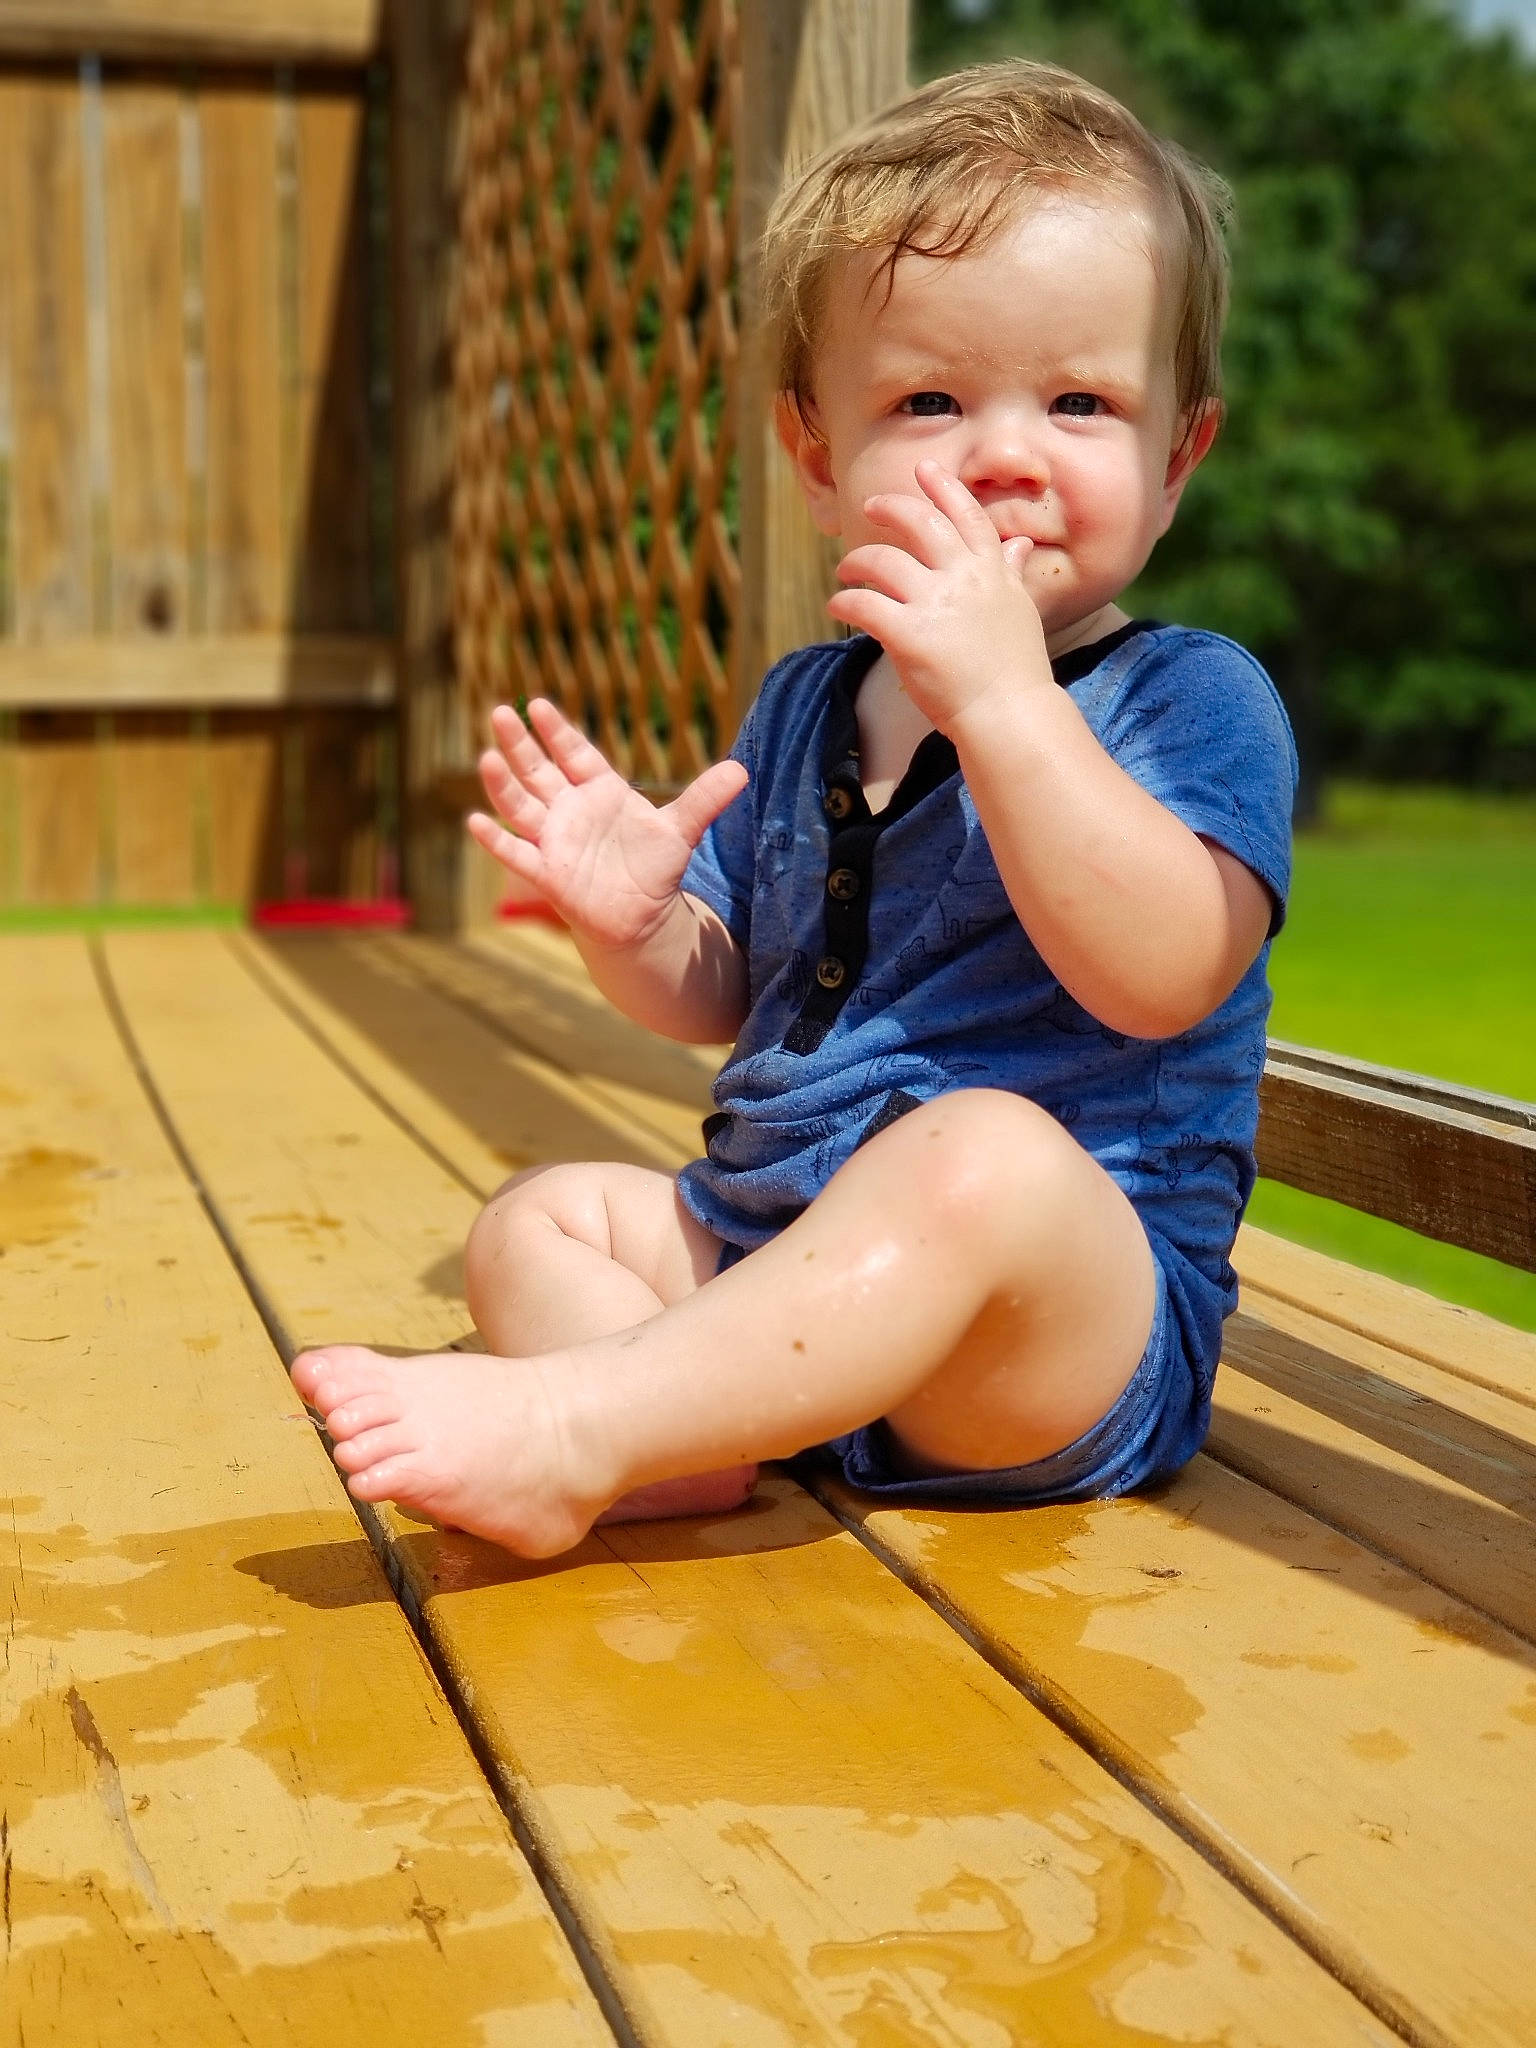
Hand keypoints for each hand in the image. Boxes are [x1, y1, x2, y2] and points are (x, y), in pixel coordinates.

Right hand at [467, 699, 747, 949]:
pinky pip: (516, 853)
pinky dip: (496, 839)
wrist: (640, 917)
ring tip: (487, 757)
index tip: (538, 704)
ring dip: (503, 784)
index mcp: (599, 791)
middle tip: (500, 712)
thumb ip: (705, 799)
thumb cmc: (654, 868)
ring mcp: (554, 840)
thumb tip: (743, 770)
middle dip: (520, 744)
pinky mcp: (547, 873)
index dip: (557, 732)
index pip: (574, 754)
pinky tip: (475, 821)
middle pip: (538, 771)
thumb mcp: (681, 830)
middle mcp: (569, 810)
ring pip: (521, 806)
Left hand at [826, 460, 1051, 730]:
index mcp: (991, 571)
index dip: (943, 488)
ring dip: (856, 562)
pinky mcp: (908, 634)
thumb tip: (1019, 543)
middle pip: (919, 523)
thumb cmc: (1015, 669)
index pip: (966, 515)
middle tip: (870, 507)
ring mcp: (935, 604)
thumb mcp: (1020, 609)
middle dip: (890, 509)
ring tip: (845, 572)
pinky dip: (845, 602)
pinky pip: (863, 605)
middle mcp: (963, 578)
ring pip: (882, 561)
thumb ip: (1011, 572)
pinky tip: (837, 606)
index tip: (925, 469)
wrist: (1009, 713)